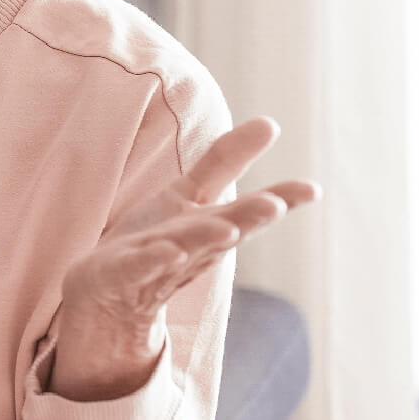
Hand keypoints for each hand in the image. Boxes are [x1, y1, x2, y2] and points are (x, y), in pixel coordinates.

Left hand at [51, 116, 317, 401]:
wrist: (106, 297)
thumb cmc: (155, 242)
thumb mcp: (189, 195)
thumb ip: (225, 161)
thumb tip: (271, 122)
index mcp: (211, 226)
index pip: (248, 210)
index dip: (279, 199)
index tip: (313, 189)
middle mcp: (192, 247)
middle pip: (223, 230)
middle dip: (247, 218)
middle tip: (274, 205)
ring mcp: (156, 263)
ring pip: (185, 247)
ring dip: (205, 237)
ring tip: (228, 227)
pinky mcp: (119, 275)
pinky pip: (138, 267)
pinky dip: (153, 259)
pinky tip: (169, 251)